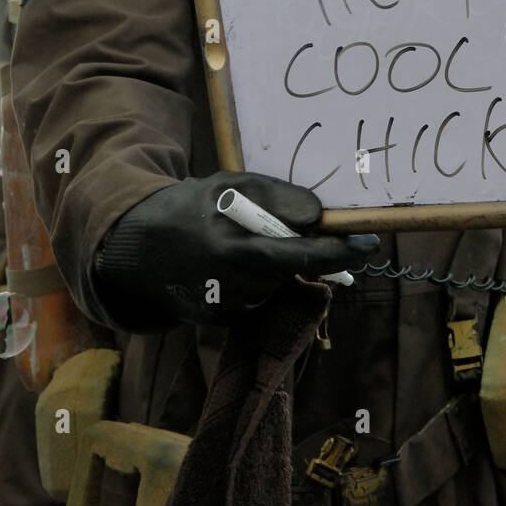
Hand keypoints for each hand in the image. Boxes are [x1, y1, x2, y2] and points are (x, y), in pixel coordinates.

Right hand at [93, 172, 378, 325]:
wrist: (138, 250)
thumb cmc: (191, 207)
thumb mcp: (228, 184)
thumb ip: (275, 196)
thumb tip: (319, 214)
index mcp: (232, 247)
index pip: (299, 257)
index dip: (338, 252)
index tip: (368, 243)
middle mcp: (230, 284)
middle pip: (294, 272)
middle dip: (318, 255)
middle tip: (339, 239)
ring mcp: (226, 307)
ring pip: (279, 284)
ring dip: (283, 265)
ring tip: (253, 240)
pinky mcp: (222, 321)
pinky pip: (261, 297)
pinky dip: (262, 279)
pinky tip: (239, 263)